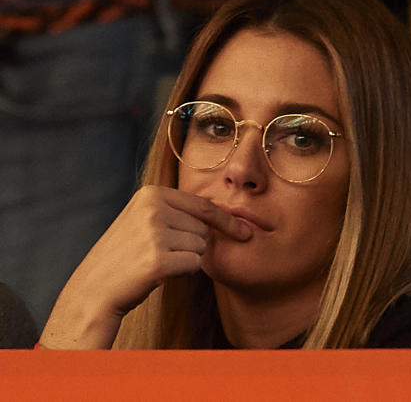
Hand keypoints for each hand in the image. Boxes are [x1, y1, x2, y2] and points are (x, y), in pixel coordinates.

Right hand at [39, 186, 250, 348]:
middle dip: (193, 244)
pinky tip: (159, 273)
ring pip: (201, 247)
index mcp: (151, 194)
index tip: (244, 230)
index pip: (203, 205)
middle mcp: (153, 209)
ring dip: (186, 258)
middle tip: (161, 253)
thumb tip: (225, 210)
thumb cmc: (126, 256)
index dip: (226, 220)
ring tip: (157, 261)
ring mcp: (155, 234)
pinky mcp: (158, 260)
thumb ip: (178, 211)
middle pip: (204, 229)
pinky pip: (194, 264)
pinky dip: (183, 272)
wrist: (94, 289)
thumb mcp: (146, 220)